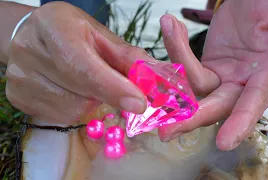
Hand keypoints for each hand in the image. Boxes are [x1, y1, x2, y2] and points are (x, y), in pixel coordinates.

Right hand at [6, 2, 152, 123]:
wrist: (34, 36)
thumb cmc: (71, 32)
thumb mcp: (101, 35)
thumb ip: (127, 57)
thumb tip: (154, 78)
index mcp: (54, 27)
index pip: (81, 64)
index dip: (111, 86)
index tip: (139, 104)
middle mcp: (30, 52)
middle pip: (80, 91)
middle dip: (106, 92)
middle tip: (113, 82)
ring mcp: (21, 78)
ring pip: (73, 110)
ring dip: (91, 101)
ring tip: (85, 82)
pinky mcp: (19, 98)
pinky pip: (61, 117)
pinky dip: (76, 108)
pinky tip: (73, 90)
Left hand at [158, 0, 267, 150]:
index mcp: (264, 77)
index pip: (252, 104)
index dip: (240, 123)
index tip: (225, 142)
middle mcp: (241, 83)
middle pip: (215, 107)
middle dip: (191, 118)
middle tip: (166, 132)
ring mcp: (221, 77)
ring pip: (193, 87)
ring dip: (176, 65)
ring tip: (169, 26)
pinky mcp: (205, 67)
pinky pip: (184, 67)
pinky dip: (175, 49)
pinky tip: (170, 26)